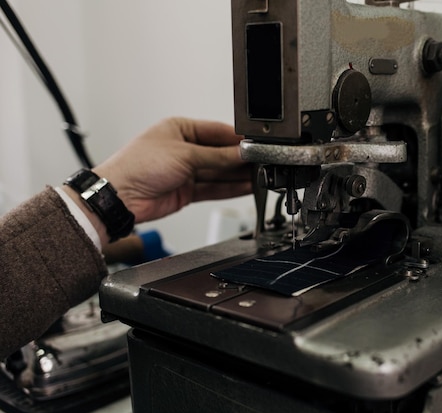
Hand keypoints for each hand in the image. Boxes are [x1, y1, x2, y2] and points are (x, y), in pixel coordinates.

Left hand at [93, 117, 251, 223]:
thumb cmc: (138, 166)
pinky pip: (214, 188)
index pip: (217, 132)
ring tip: (260, 176)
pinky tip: (246, 187)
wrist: (121, 197)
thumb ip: (217, 156)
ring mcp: (186, 171)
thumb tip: (241, 153)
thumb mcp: (185, 155)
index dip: (238, 139)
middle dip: (240, 159)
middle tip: (263, 162)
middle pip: (220, 153)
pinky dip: (230, 189)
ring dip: (238, 176)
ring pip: (219, 173)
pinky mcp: (187, 191)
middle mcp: (184, 149)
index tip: (257, 145)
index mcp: (181, 129)